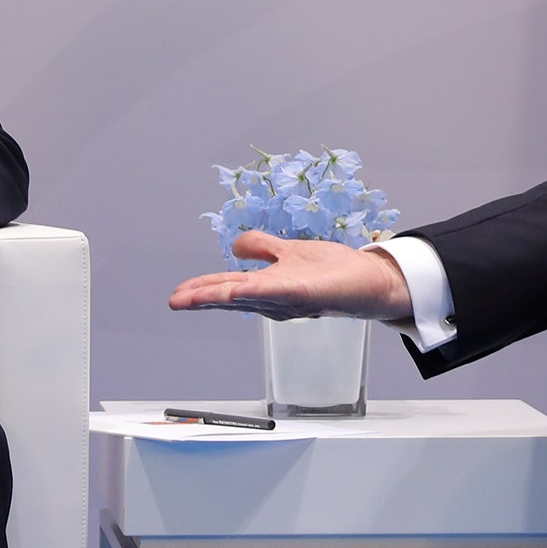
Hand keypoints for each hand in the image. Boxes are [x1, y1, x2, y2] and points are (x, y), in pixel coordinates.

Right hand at [168, 231, 413, 320]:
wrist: (372, 280)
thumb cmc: (334, 271)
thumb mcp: (289, 252)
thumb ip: (263, 247)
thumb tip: (235, 245)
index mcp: (268, 288)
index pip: (228, 288)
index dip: (202, 291)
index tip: (176, 296)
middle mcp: (275, 297)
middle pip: (232, 296)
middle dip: (202, 298)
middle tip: (174, 301)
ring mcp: (290, 297)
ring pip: (247, 295)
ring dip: (218, 296)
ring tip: (191, 298)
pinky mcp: (308, 293)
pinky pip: (276, 291)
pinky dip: (254, 292)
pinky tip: (237, 289)